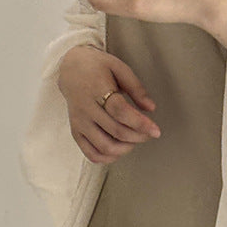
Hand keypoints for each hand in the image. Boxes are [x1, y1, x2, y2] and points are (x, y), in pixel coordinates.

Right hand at [57, 44, 161, 164]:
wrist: (70, 70)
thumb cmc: (97, 68)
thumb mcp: (119, 68)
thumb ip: (136, 88)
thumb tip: (151, 108)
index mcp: (97, 89)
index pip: (120, 112)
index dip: (140, 124)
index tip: (156, 130)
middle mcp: (86, 109)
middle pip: (116, 131)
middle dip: (138, 136)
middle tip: (149, 133)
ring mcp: (80, 123)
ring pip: (105, 147)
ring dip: (125, 148)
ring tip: (135, 140)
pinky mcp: (76, 132)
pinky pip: (91, 154)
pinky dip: (108, 158)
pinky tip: (119, 149)